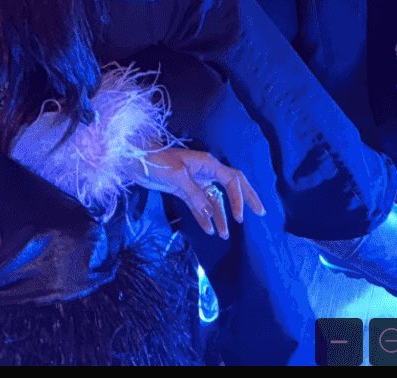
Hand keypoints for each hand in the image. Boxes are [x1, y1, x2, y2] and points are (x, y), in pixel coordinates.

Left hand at [136, 146, 263, 240]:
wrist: (136, 161)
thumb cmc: (157, 163)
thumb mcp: (177, 177)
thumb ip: (195, 195)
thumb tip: (210, 213)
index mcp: (208, 163)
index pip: (231, 180)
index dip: (239, 198)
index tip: (239, 217)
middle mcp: (206, 172)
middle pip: (232, 186)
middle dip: (245, 199)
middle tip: (260, 213)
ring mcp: (196, 181)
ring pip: (215, 200)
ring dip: (221, 216)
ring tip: (225, 235)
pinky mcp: (185, 190)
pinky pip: (200, 206)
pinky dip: (205, 218)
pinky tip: (209, 230)